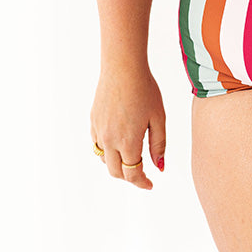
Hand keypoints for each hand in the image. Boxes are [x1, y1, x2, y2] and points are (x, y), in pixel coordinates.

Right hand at [90, 64, 165, 190]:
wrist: (123, 67)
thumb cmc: (145, 89)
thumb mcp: (158, 118)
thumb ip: (159, 144)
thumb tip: (159, 167)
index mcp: (128, 141)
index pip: (132, 174)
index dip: (142, 183)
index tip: (150, 184)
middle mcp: (109, 140)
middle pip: (116, 172)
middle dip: (129, 177)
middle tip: (142, 174)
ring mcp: (99, 131)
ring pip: (104, 160)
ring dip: (116, 165)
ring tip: (130, 159)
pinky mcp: (93, 121)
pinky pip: (97, 144)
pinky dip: (106, 151)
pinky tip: (118, 143)